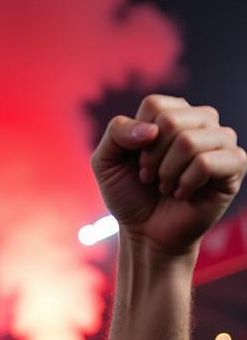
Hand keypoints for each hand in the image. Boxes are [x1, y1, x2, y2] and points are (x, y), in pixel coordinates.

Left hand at [91, 95, 245, 256]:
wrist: (146, 233)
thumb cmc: (129, 195)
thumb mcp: (106, 162)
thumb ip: (116, 133)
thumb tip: (151, 129)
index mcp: (174, 113)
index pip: (154, 105)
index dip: (137, 140)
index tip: (138, 163)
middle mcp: (202, 121)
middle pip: (171, 120)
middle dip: (151, 158)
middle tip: (151, 178)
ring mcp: (221, 141)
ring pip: (189, 141)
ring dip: (167, 173)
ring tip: (166, 187)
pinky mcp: (235, 164)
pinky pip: (206, 162)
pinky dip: (185, 183)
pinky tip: (183, 194)